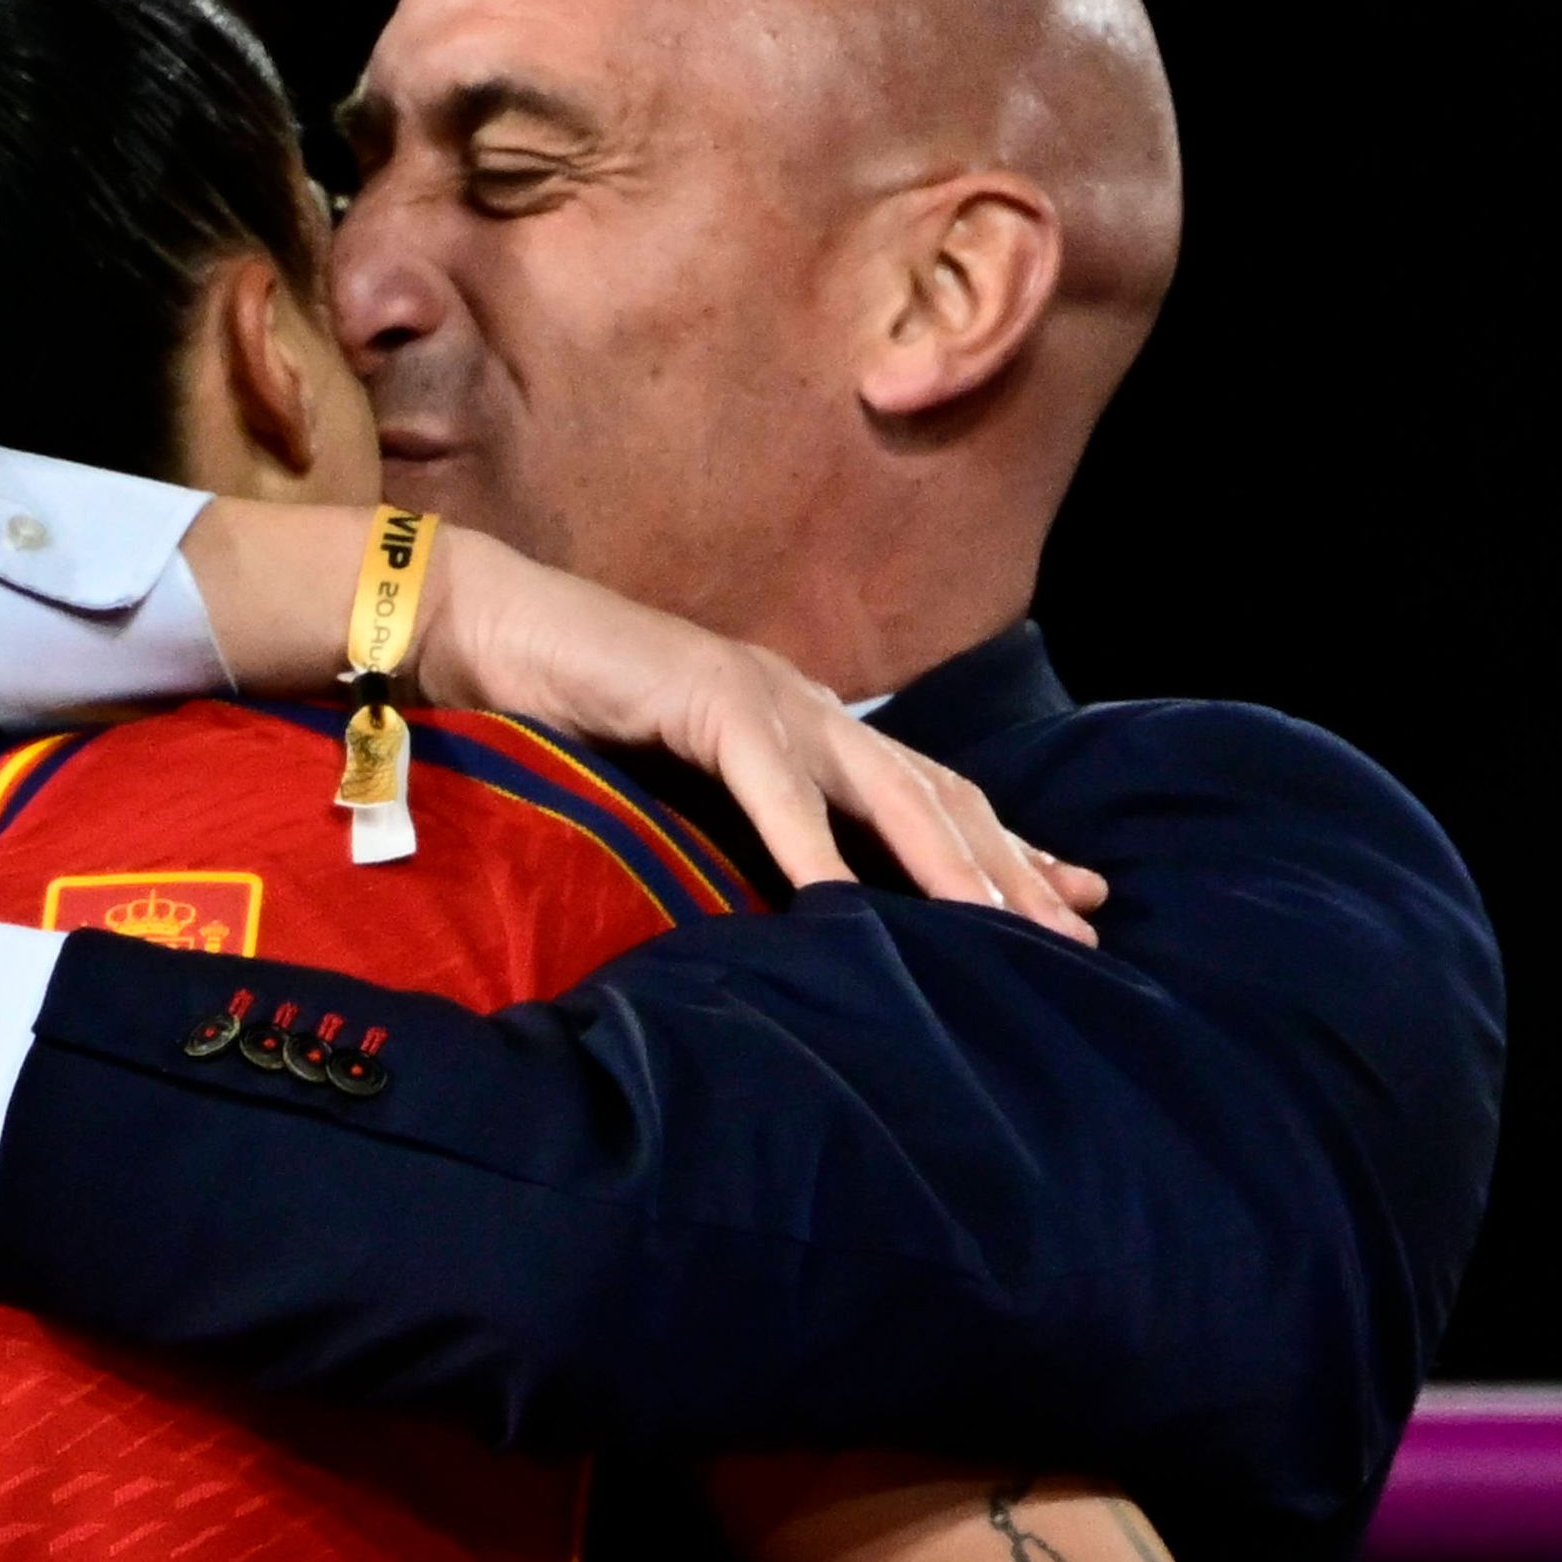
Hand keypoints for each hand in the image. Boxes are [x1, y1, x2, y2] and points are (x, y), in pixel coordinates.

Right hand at [416, 531, 1106, 939]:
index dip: (1008, 847)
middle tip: (1077, 935)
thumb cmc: (572, 717)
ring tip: (1004, 934)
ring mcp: (767, 700)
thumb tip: (792, 910)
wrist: (485, 627)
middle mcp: (810, 708)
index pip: (935, 792)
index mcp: (810, 727)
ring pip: (888, 792)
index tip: (1073, 899)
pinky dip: (815, 852)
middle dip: (1013, 869)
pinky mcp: (708, 702)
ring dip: (951, 868)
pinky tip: (846, 908)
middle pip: (942, 796)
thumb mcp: (679, 788)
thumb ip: (740, 832)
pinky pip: (778, 790)